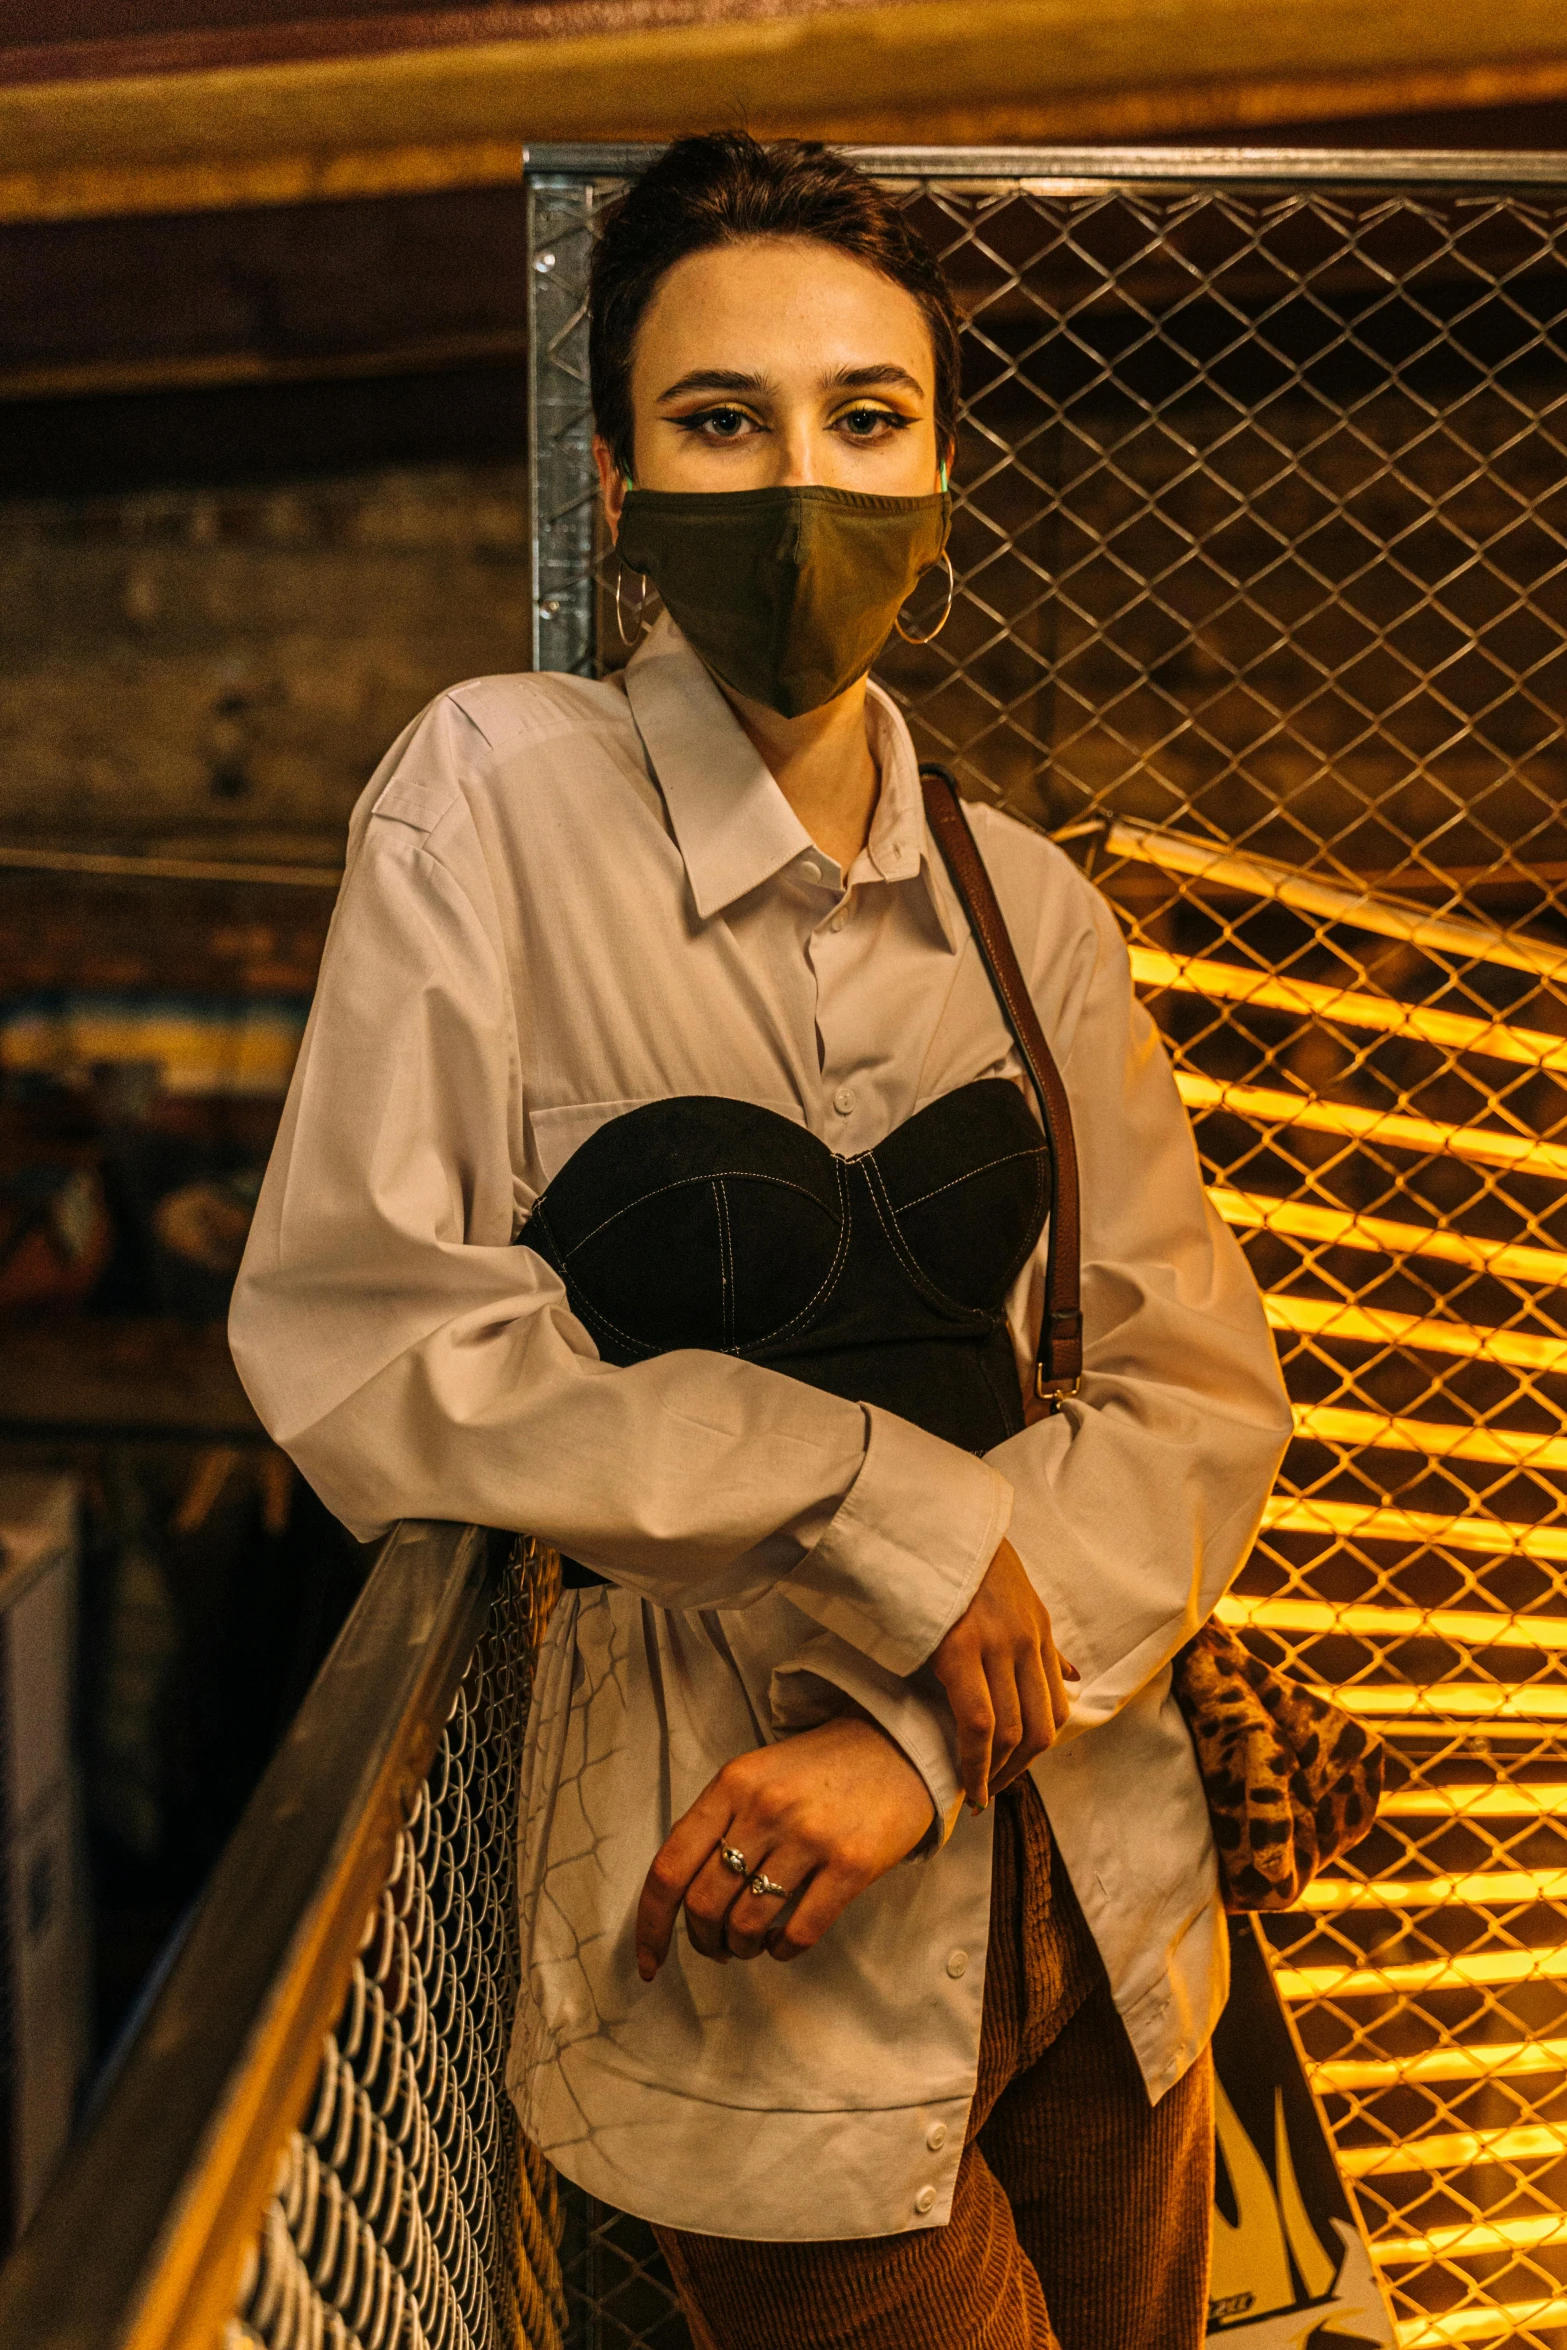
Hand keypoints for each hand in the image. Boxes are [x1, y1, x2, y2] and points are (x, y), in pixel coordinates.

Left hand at [635, 1715, 932, 1979]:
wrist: (896, 1746)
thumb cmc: (818, 1770)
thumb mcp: (757, 1776)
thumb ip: (719, 1823)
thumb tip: (681, 1897)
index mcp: (732, 1784)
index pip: (669, 1867)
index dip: (652, 1925)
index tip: (649, 1962)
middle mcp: (765, 1808)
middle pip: (704, 1903)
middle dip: (704, 1940)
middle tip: (717, 1945)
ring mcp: (810, 1835)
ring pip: (748, 1923)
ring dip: (742, 1947)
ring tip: (750, 1943)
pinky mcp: (852, 1863)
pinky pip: (800, 1932)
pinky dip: (782, 1951)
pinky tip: (784, 1943)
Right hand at [929, 1538, 1075, 1811]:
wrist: (925, 1520)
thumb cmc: (959, 1560)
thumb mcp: (1015, 1597)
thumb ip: (1043, 1644)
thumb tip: (1075, 1679)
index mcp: (1038, 1627)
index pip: (1056, 1705)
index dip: (1038, 1746)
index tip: (1014, 1767)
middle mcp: (1026, 1639)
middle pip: (1041, 1726)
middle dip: (1020, 1769)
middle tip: (993, 1791)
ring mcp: (996, 1646)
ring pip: (1013, 1731)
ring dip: (997, 1773)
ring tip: (976, 1793)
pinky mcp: (960, 1651)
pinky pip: (979, 1722)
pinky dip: (975, 1760)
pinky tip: (964, 1780)